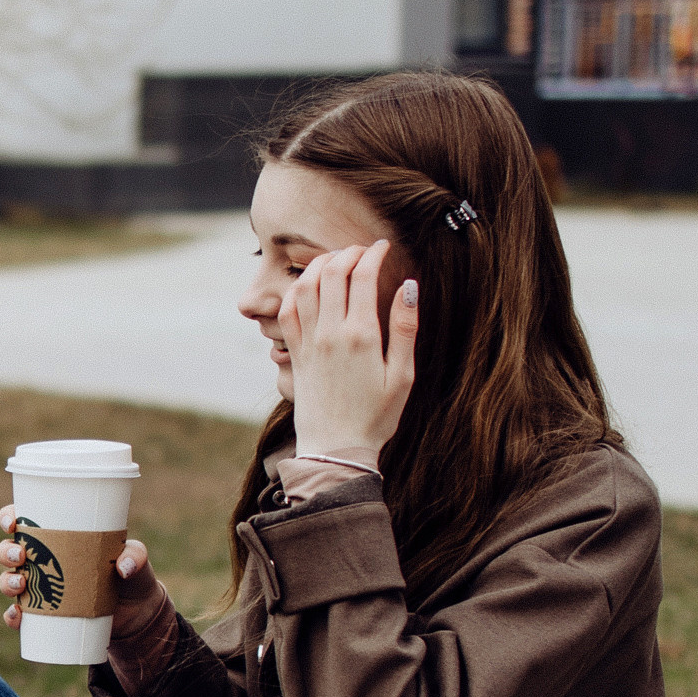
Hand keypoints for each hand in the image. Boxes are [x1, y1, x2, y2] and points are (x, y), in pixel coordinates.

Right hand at [0, 511, 174, 671]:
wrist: (136, 615)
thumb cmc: (131, 576)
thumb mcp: (137, 560)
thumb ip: (136, 556)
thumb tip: (124, 567)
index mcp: (56, 538)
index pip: (23, 521)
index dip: (8, 517)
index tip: (11, 522)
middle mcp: (41, 561)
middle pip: (8, 551)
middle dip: (6, 552)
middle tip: (20, 556)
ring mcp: (39, 589)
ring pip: (8, 581)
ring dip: (6, 582)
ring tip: (21, 585)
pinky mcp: (44, 615)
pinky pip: (19, 616)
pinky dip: (13, 617)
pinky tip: (17, 616)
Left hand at [277, 239, 415, 462]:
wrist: (336, 450)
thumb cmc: (376, 417)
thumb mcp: (403, 376)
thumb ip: (405, 329)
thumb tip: (409, 287)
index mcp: (362, 336)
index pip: (363, 276)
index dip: (373, 254)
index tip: (383, 246)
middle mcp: (330, 333)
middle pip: (332, 273)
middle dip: (348, 253)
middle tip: (362, 251)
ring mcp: (308, 342)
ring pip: (306, 286)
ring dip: (320, 265)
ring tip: (336, 260)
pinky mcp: (295, 353)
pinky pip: (288, 310)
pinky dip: (297, 290)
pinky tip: (309, 286)